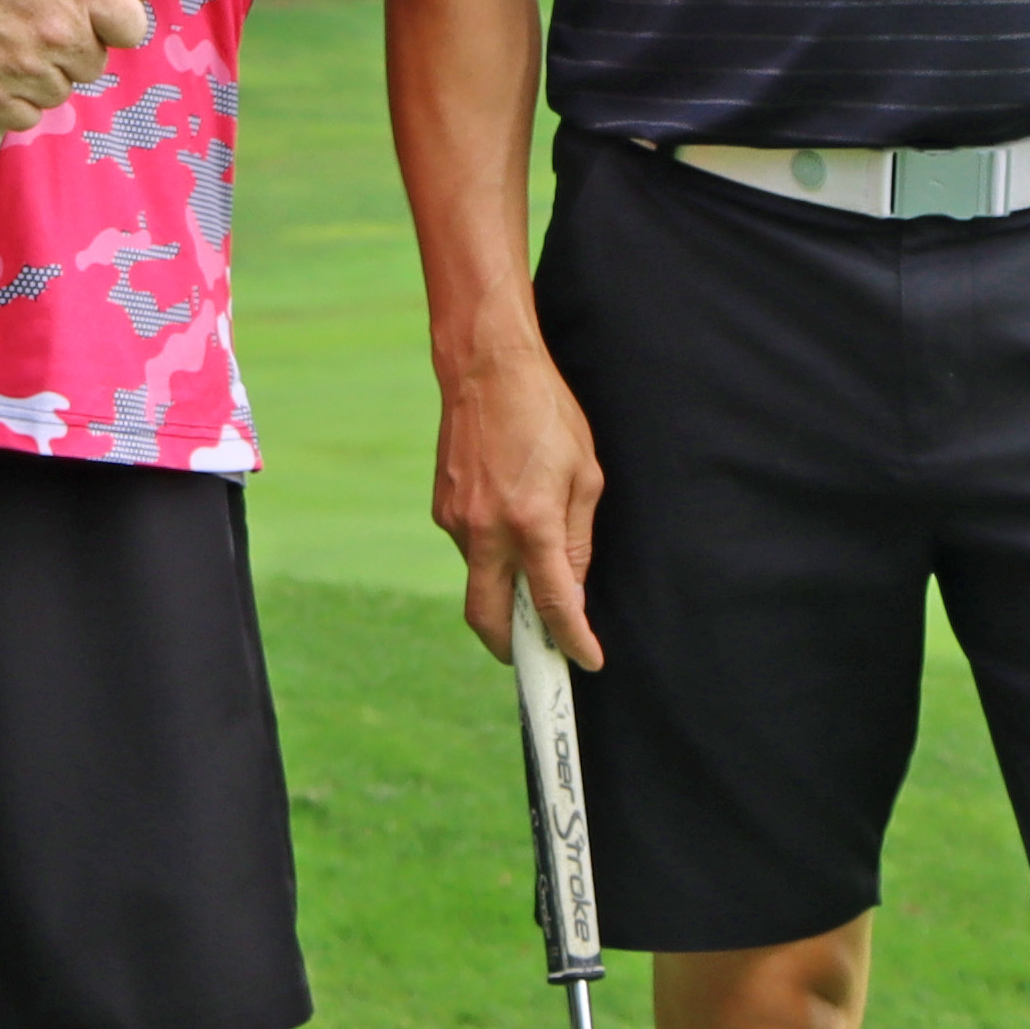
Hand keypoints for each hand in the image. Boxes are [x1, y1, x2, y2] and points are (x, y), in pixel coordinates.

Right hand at [0, 0, 154, 139]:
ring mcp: (20, 72)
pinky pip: (25, 117)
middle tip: (29, 22)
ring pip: (59, 92)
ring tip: (3, 42)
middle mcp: (57, 35)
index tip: (85, 14)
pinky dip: (14, 100)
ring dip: (41, 74)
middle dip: (71, 46)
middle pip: (93, 64)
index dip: (111, 22)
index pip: (132, 29)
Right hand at [431, 329, 608, 667]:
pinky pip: (469, 550)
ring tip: (536, 563)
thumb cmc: (546, 414)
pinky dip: (493, 555)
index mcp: (531, 523)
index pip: (553, 605)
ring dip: (507, 590)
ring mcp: (455, 522)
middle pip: (489, 620)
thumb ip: (578, 540)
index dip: (573, 641)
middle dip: (514, 649)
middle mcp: (486, 530)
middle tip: (539, 656)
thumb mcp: (584, 476)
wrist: (486, 368)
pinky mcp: (442, 508)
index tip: (587, 660)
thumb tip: (572, 588)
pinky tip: (512, 523)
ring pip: (480, 581)